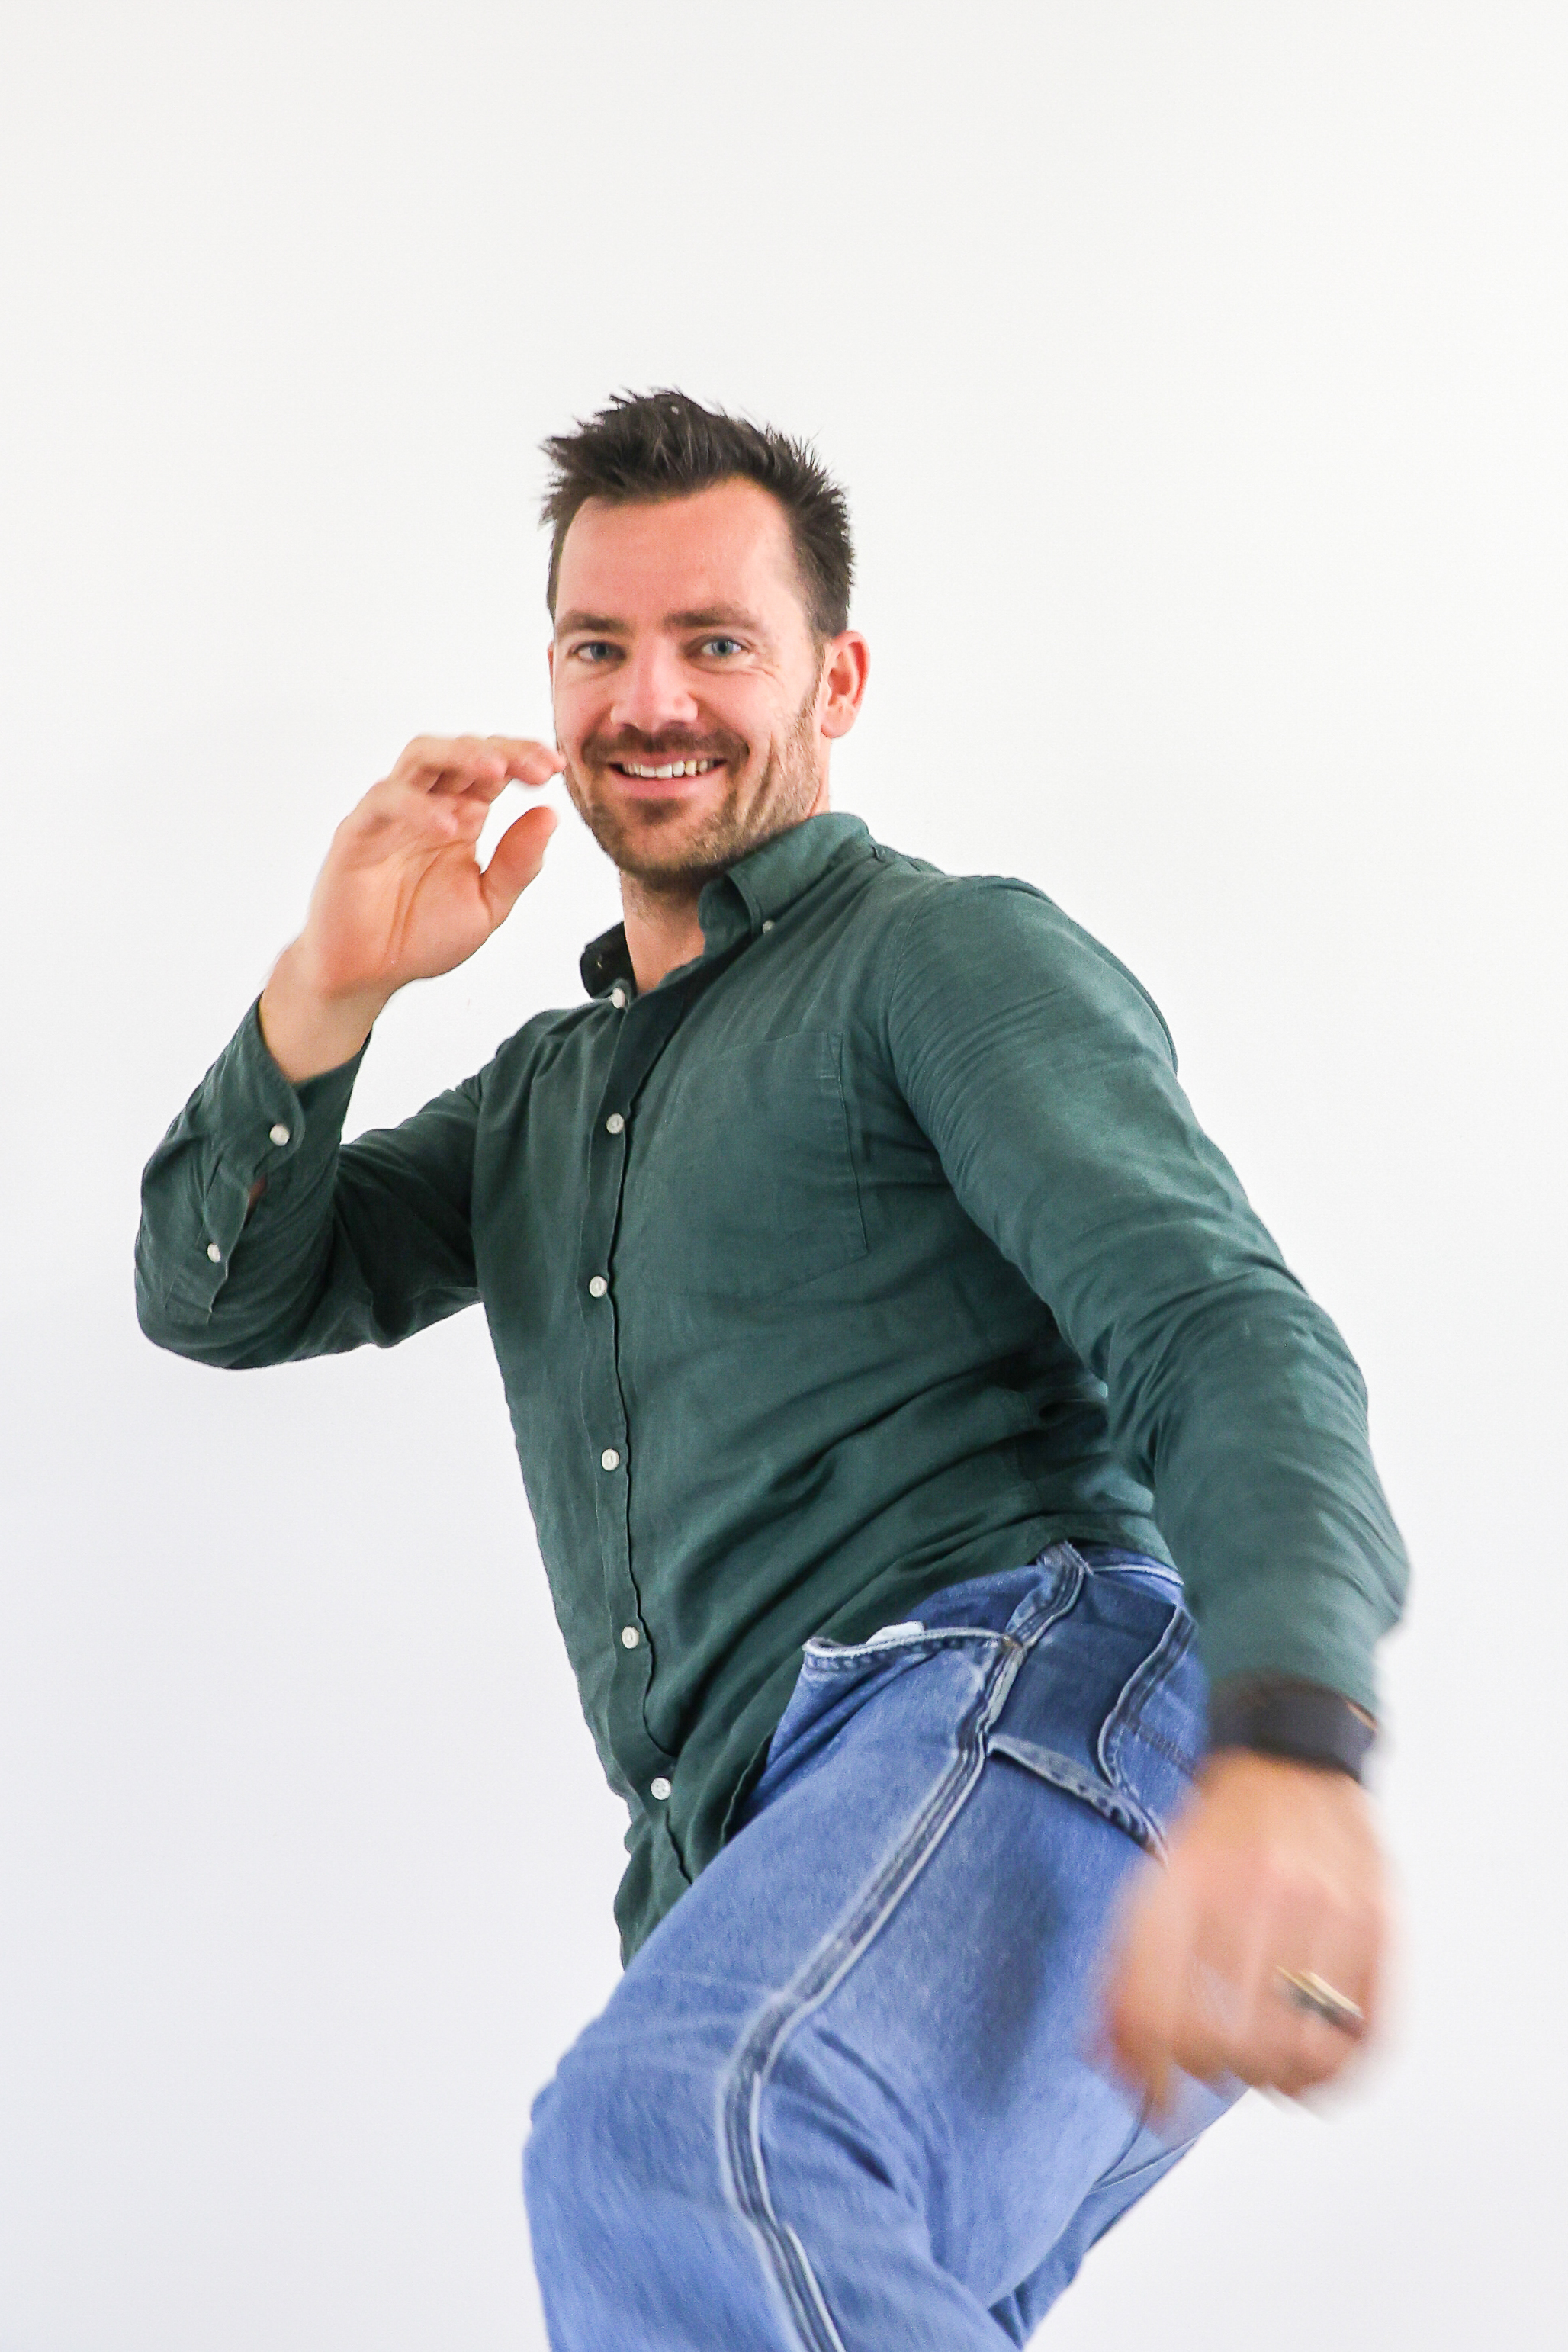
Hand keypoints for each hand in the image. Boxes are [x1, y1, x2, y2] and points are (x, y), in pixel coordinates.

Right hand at [261, 735, 563, 1081]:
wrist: (366, 975)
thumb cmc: (419, 937)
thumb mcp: (487, 905)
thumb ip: (518, 864)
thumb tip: (550, 814)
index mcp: (461, 818)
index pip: (492, 770)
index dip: (523, 759)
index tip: (556, 768)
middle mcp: (428, 807)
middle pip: (461, 751)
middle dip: (502, 751)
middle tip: (536, 765)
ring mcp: (392, 815)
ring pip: (421, 758)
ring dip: (460, 756)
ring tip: (496, 772)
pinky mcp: (358, 833)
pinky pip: (385, 802)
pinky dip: (418, 806)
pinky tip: (448, 824)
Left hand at [1099, 1751, 1388, 2111]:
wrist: (1290, 1760)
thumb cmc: (1219, 1838)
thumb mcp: (1155, 1885)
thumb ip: (1125, 1975)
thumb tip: (1117, 2066)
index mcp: (1188, 1881)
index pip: (1159, 2008)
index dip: (1155, 2073)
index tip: (1159, 2101)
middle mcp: (1257, 1891)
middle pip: (1231, 2038)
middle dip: (1217, 2070)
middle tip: (1217, 2064)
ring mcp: (1326, 1907)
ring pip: (1302, 2046)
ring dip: (1278, 2078)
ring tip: (1266, 2069)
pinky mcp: (1379, 1922)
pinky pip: (1368, 2032)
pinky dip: (1341, 2072)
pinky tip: (1316, 2071)